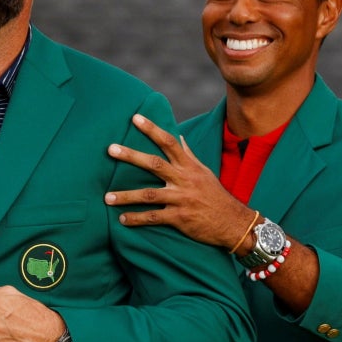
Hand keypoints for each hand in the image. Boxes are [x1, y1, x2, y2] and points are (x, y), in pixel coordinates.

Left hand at [105, 113, 257, 251]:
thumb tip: (180, 137)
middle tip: (111, 149)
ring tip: (107, 197)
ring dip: (127, 196)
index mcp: (189, 167)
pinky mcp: (180, 218)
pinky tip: (122, 219)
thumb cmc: (217, 196)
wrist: (234, 223)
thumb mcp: (205, 172)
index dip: (152, 129)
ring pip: (149, 195)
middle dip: (131, 156)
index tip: (135, 118)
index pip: (169, 142)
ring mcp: (182, 199)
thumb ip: (189, 155)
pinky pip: (154, 218)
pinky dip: (137, 219)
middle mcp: (184, 180)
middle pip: (154, 164)